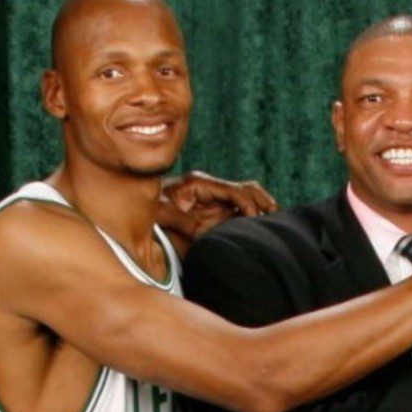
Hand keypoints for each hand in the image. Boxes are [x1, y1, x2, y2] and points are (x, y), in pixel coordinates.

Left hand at [158, 171, 277, 239]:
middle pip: (248, 189)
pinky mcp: (216, 208)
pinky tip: (265, 227)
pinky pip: (242, 207)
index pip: (235, 191)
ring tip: (276, 222)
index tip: (255, 221)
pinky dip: (255, 214)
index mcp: (200, 184)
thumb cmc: (149, 210)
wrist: (135, 207)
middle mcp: (211, 187)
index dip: (248, 206)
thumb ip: (180, 219)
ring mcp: (215, 197)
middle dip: (263, 203)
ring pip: (250, 195)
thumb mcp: (162, 214)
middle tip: (275, 220)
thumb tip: (200, 227)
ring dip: (263, 207)